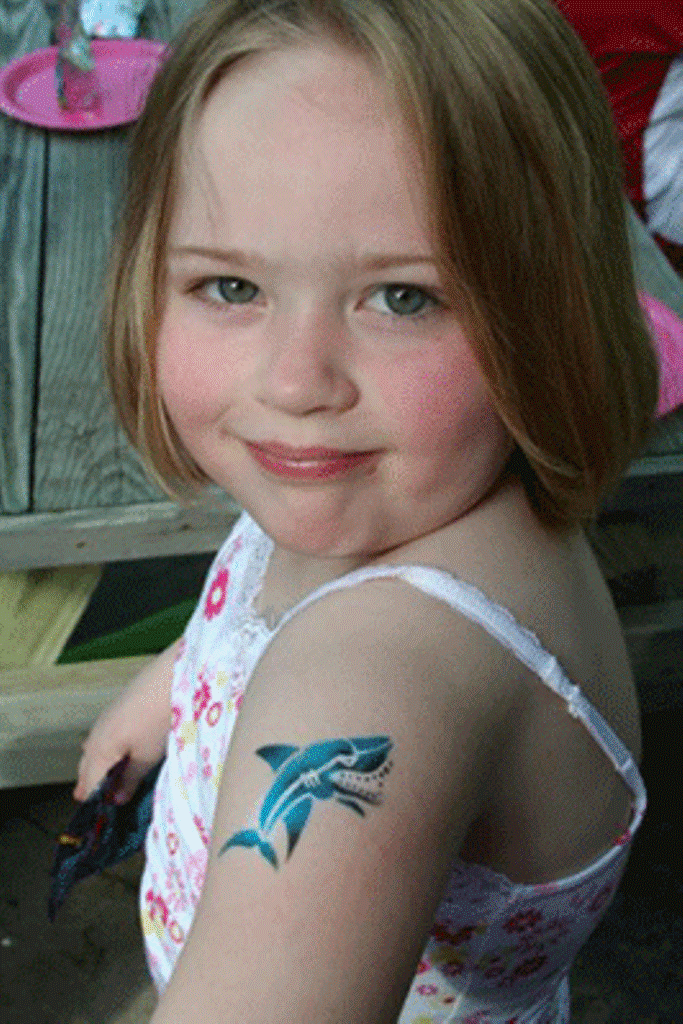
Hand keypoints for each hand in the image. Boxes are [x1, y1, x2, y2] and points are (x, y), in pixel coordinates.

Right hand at [73, 640, 179, 803]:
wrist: (171, 677)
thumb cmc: (159, 718)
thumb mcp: (148, 756)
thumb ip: (130, 779)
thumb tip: (117, 798)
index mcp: (100, 750)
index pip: (90, 783)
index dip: (94, 802)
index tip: (98, 818)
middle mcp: (97, 735)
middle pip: (88, 767)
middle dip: (90, 784)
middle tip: (91, 801)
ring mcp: (105, 720)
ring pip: (94, 751)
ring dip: (95, 767)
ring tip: (98, 782)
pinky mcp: (117, 709)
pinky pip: (102, 737)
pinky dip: (104, 750)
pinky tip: (112, 753)